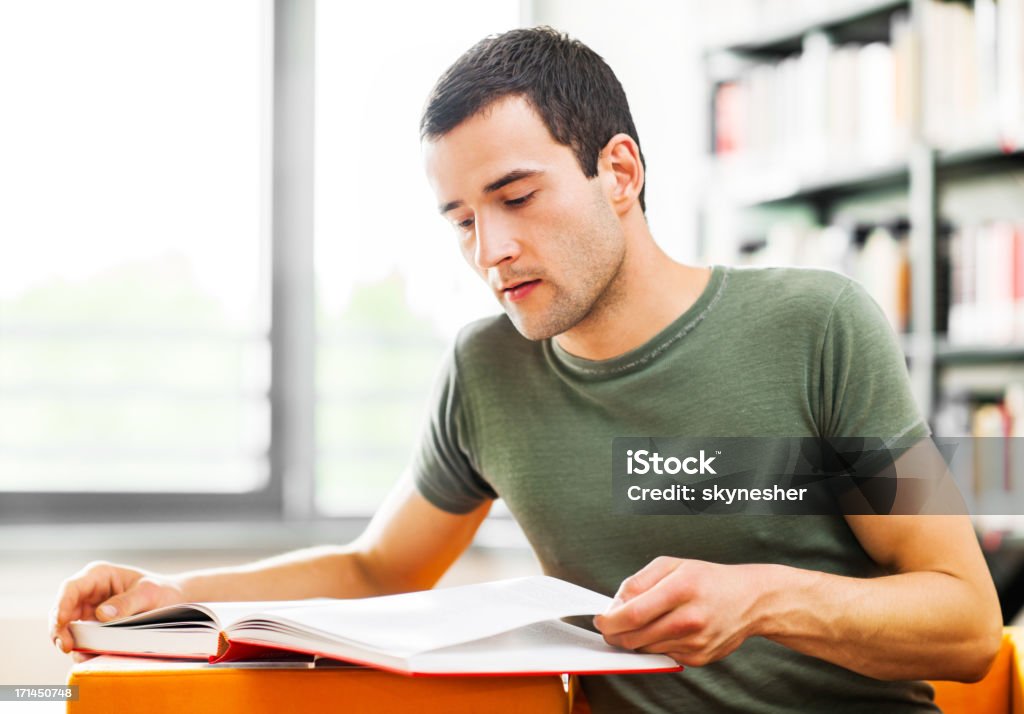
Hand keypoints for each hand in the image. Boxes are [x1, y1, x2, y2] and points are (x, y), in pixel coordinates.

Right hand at [49, 561, 187, 656]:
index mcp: (99, 575)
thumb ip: (127, 602)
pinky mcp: (94, 625)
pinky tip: (87, 656)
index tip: (61, 624)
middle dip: (59, 628)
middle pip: (63, 609)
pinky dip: (81, 647)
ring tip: (78, 654)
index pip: (71, 588)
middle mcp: (90, 591)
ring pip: (68, 625)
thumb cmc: (161, 590)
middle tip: (66, 647)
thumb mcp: (148, 593)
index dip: (61, 606)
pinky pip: (82, 637)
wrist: (173, 601)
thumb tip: (101, 614)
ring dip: (68, 640)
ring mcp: (90, 609)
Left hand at [593, 556, 768, 666]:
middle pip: (635, 637)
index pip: (634, 613)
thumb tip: (615, 605)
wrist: (750, 600)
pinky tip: (665, 630)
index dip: (610, 620)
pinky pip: (663, 655)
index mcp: (682, 588)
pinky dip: (655, 645)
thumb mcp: (671, 564)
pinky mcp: (699, 658)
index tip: (600, 619)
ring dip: (634, 639)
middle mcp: (690, 618)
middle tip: (610, 626)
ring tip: (641, 623)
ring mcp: (696, 641)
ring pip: (646, 648)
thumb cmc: (708, 579)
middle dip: (615, 633)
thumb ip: (638, 582)